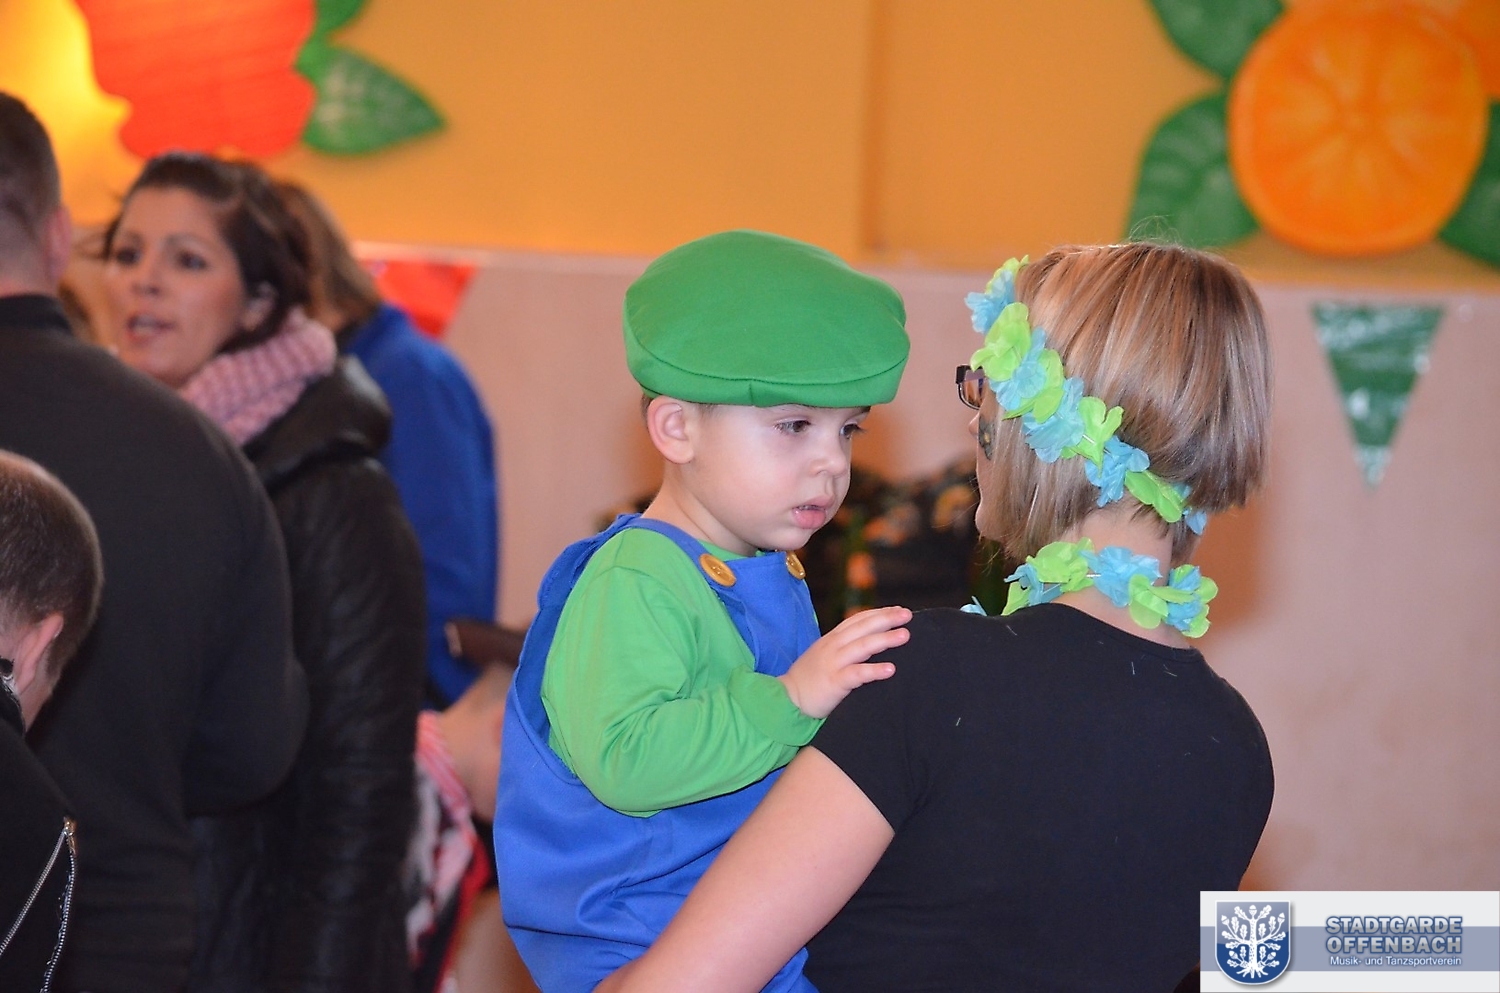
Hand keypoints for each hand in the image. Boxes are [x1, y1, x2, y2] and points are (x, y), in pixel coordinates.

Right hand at [778, 606, 909, 718]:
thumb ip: (843, 647)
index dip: (878, 613)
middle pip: (862, 627)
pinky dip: (874, 670)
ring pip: (862, 646)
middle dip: (886, 619)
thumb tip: (869, 642)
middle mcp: (833, 646)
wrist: (787, 699)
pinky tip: (890, 669)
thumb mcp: (824, 656)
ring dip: (885, 639)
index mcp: (831, 639)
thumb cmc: (809, 680)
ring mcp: (833, 663)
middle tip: (907, 614)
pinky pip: (857, 674)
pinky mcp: (834, 682)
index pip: (857, 620)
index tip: (897, 609)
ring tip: (904, 635)